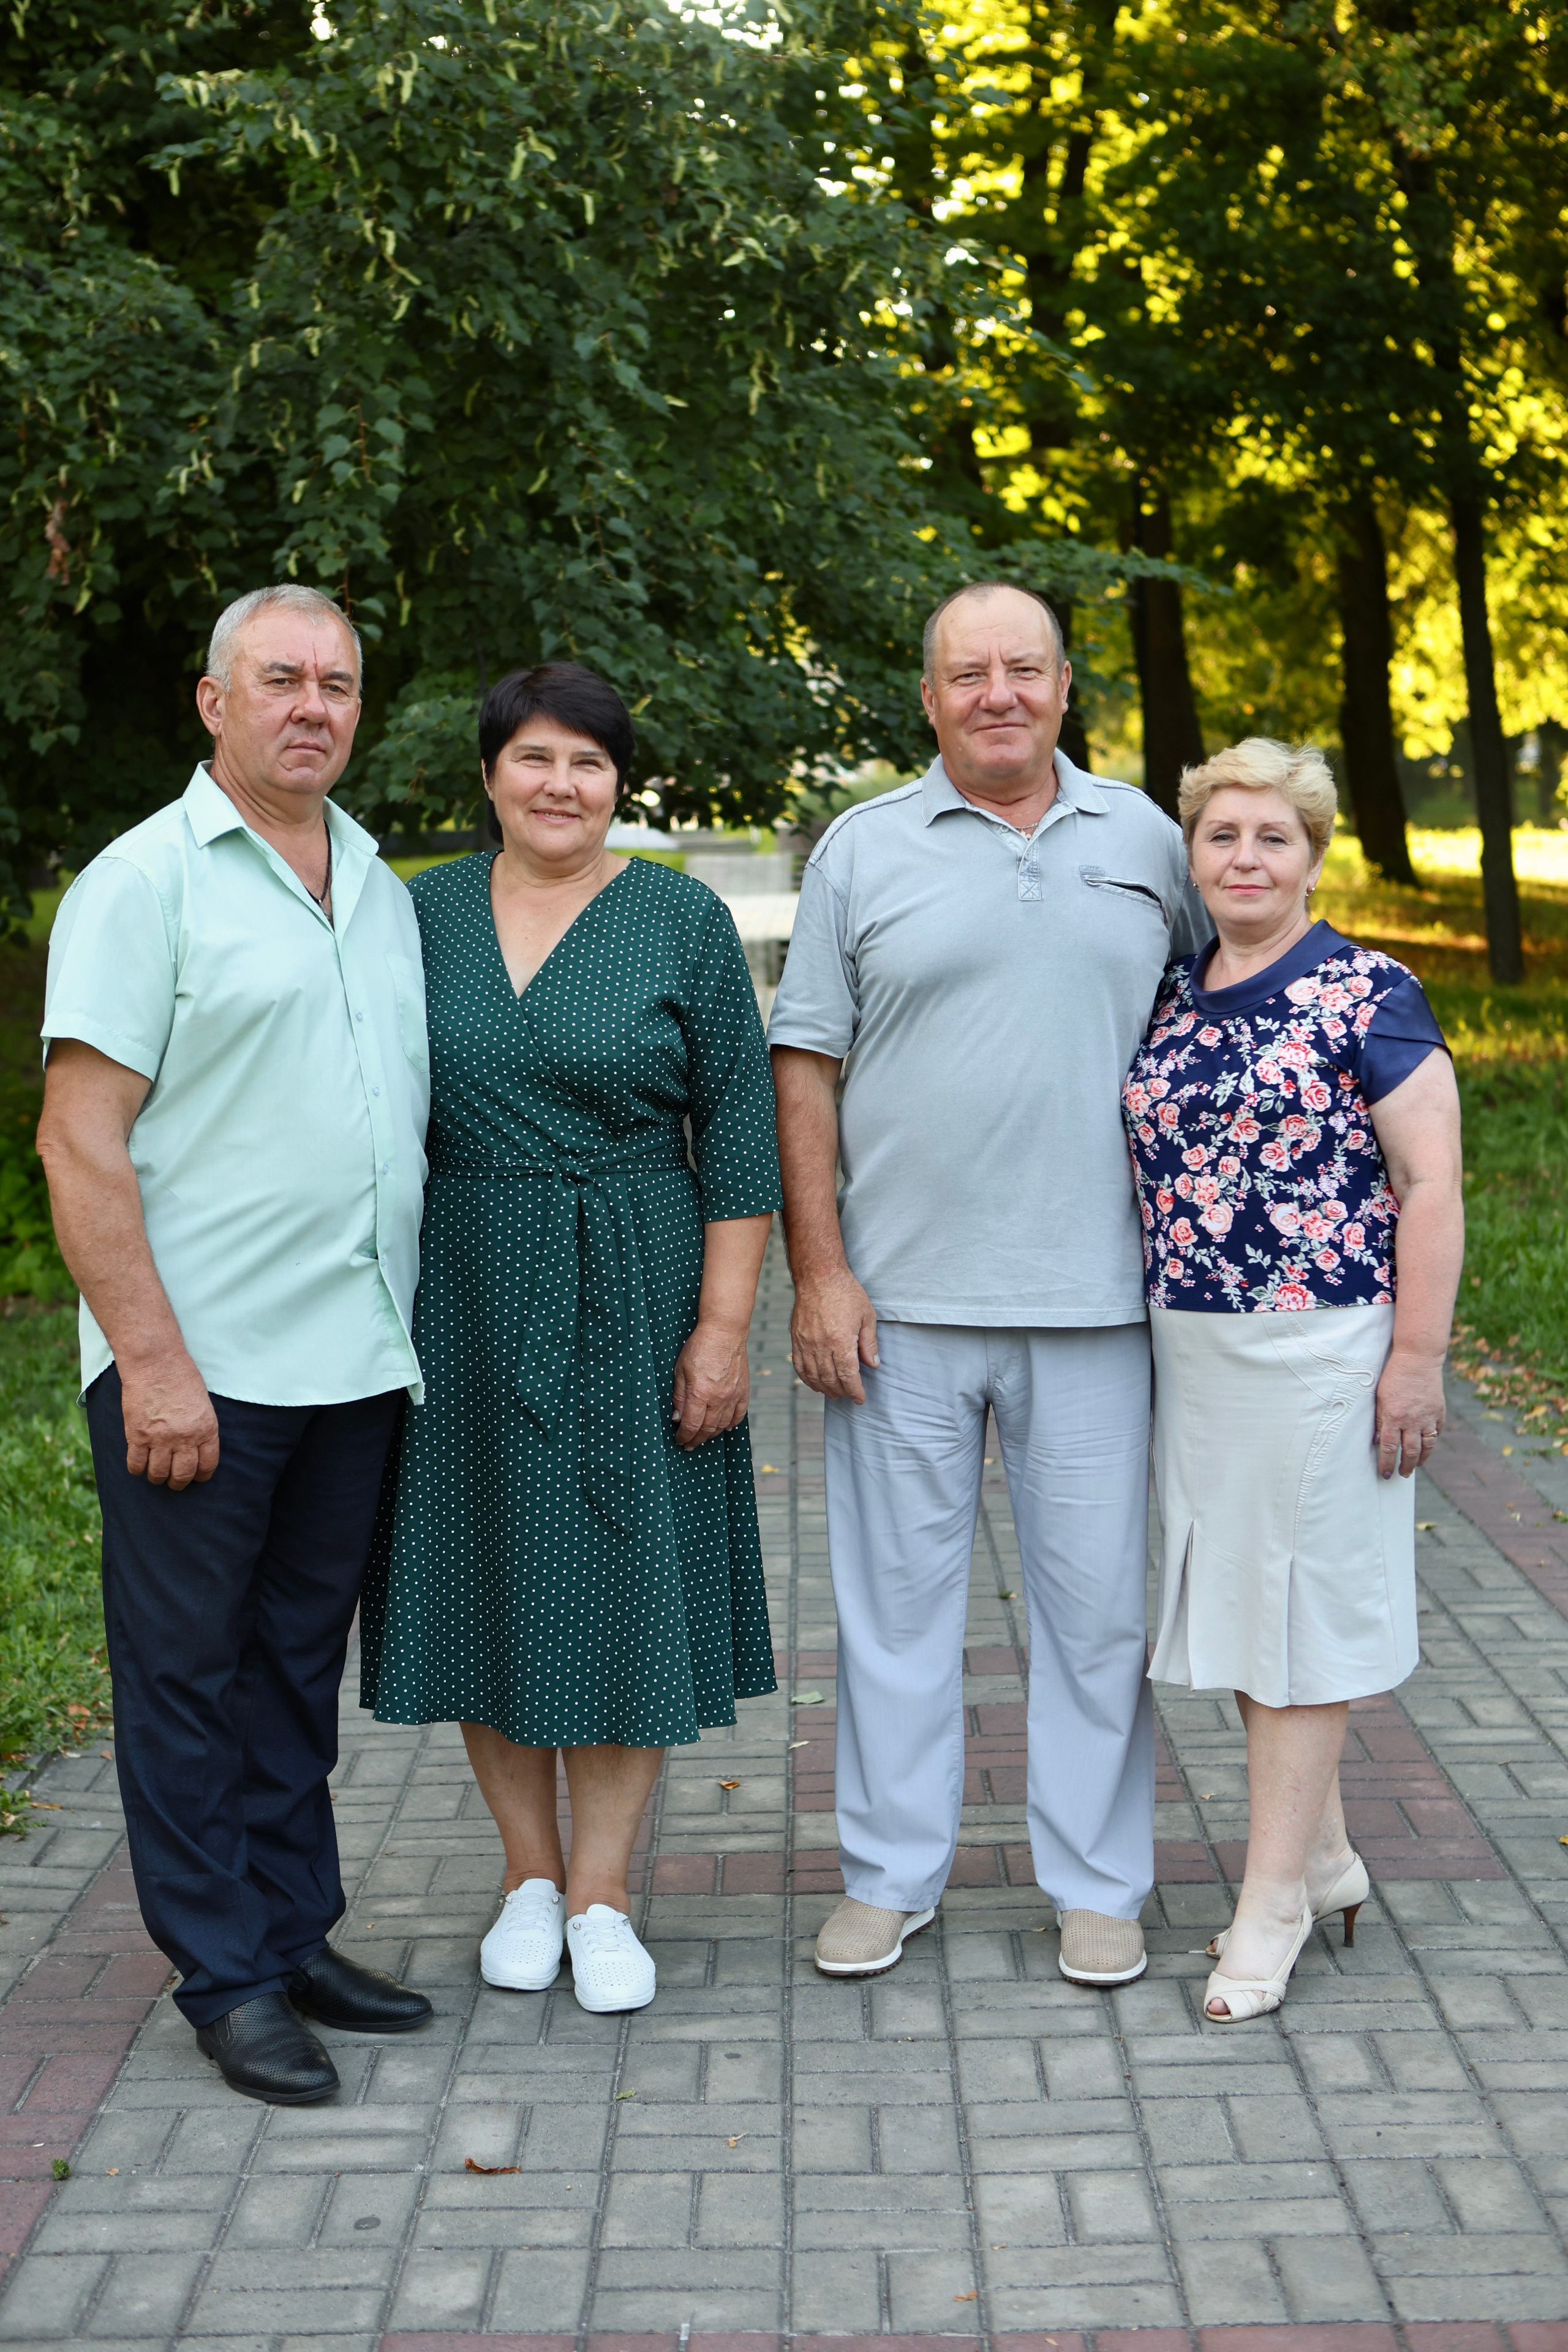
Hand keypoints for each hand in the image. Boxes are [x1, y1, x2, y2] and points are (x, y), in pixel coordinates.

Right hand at [119, 1349, 219, 1488]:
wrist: (155, 1363)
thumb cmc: (181, 1377)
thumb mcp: (203, 1404)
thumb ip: (201, 1429)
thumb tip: (195, 1449)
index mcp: (206, 1429)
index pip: (207, 1465)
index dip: (201, 1475)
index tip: (196, 1477)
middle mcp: (185, 1438)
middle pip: (182, 1475)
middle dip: (179, 1482)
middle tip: (174, 1480)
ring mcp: (160, 1439)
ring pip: (158, 1474)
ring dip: (157, 1477)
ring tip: (156, 1473)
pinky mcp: (137, 1436)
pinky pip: (136, 1464)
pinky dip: (137, 1469)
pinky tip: (139, 1464)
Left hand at [671, 1319, 750, 1449]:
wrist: (724, 1332)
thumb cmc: (700, 1347)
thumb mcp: (680, 1370)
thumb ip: (679, 1396)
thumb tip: (677, 1418)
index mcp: (700, 1393)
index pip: (691, 1424)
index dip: (684, 1436)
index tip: (680, 1440)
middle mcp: (718, 1398)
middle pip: (707, 1428)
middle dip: (697, 1439)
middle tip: (690, 1444)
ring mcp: (733, 1396)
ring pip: (723, 1425)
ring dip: (712, 1434)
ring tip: (703, 1436)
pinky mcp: (743, 1391)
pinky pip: (739, 1415)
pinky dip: (731, 1424)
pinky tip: (725, 1427)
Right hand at [789, 1266, 878, 1401]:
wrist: (819, 1275)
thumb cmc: (846, 1292)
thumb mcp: (867, 1315)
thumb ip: (869, 1343)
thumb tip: (873, 1365)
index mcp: (840, 1341)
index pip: (847, 1376)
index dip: (854, 1390)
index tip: (860, 1398)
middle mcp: (821, 1345)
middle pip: (830, 1379)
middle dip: (841, 1392)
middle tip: (849, 1396)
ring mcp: (806, 1343)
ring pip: (813, 1376)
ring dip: (824, 1389)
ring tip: (833, 1394)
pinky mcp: (796, 1338)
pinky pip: (799, 1365)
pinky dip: (807, 1378)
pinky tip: (814, 1383)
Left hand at [1375, 1348, 1444, 1479]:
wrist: (1418, 1360)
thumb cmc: (1394, 1376)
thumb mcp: (1380, 1397)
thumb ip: (1380, 1420)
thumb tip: (1379, 1441)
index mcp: (1394, 1417)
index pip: (1390, 1448)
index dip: (1387, 1463)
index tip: (1386, 1474)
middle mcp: (1412, 1421)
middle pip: (1410, 1452)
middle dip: (1406, 1466)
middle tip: (1402, 1474)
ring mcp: (1428, 1418)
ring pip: (1427, 1446)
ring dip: (1421, 1459)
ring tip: (1416, 1466)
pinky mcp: (1439, 1412)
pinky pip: (1436, 1433)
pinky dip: (1432, 1442)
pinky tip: (1427, 1447)